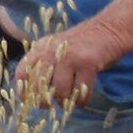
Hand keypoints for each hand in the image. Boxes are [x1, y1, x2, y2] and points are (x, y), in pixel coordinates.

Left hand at [13, 17, 128, 104]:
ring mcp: (69, 58)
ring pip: (60, 92)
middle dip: (44, 101)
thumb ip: (44, 64)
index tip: (31, 101)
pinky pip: (80, 94)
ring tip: (71, 100)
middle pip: (38, 85)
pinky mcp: (87, 65)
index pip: (22, 73)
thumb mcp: (56, 48)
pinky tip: (83, 99)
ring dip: (66, 102)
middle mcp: (51, 52)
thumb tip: (33, 93)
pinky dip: (82, 102)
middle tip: (52, 104)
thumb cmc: (82, 43)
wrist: (110, 28)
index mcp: (41, 48)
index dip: (24, 91)